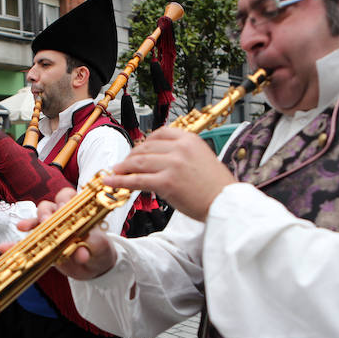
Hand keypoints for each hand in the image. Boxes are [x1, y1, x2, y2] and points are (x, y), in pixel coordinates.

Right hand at [6, 188, 117, 279]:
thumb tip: (81, 253)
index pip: (68, 197)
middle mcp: (62, 217)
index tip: (63, 207)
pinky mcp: (43, 245)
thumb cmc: (99, 249)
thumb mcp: (99, 248)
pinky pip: (27, 243)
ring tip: (24, 227)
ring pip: (38, 219)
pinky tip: (4, 247)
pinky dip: (15, 244)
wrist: (96, 267)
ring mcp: (51, 231)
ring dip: (31, 222)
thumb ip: (91, 247)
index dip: (64, 200)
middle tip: (46, 221)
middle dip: (45, 211)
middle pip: (49, 205)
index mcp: (78, 212)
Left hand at [103, 127, 236, 220]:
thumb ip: (182, 153)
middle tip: (122, 164)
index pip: (159, 133)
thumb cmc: (217, 187)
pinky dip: (121, 181)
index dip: (143, 142)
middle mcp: (180, 148)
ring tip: (114, 172)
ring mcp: (172, 165)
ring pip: (138, 163)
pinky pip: (137, 180)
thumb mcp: (202, 158)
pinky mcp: (166, 182)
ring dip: (122, 168)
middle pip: (145, 148)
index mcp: (189, 139)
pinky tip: (111, 182)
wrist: (227, 204)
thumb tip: (159, 157)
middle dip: (130, 157)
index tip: (136, 150)